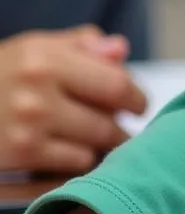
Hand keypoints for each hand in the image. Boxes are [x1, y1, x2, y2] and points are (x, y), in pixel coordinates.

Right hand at [0, 26, 146, 172]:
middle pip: (109, 122)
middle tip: (116, 129)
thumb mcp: (30, 49)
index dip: (136, 99)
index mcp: (44, 57)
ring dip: (99, 149)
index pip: (117, 84)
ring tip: (88, 141)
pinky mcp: (19, 157)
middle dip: (118, 129)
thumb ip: (79, 46)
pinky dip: (76, 164)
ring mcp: (27, 127)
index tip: (137, 106)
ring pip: (95, 148)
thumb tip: (121, 50)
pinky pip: (74, 167)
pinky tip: (64, 155)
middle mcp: (36, 90)